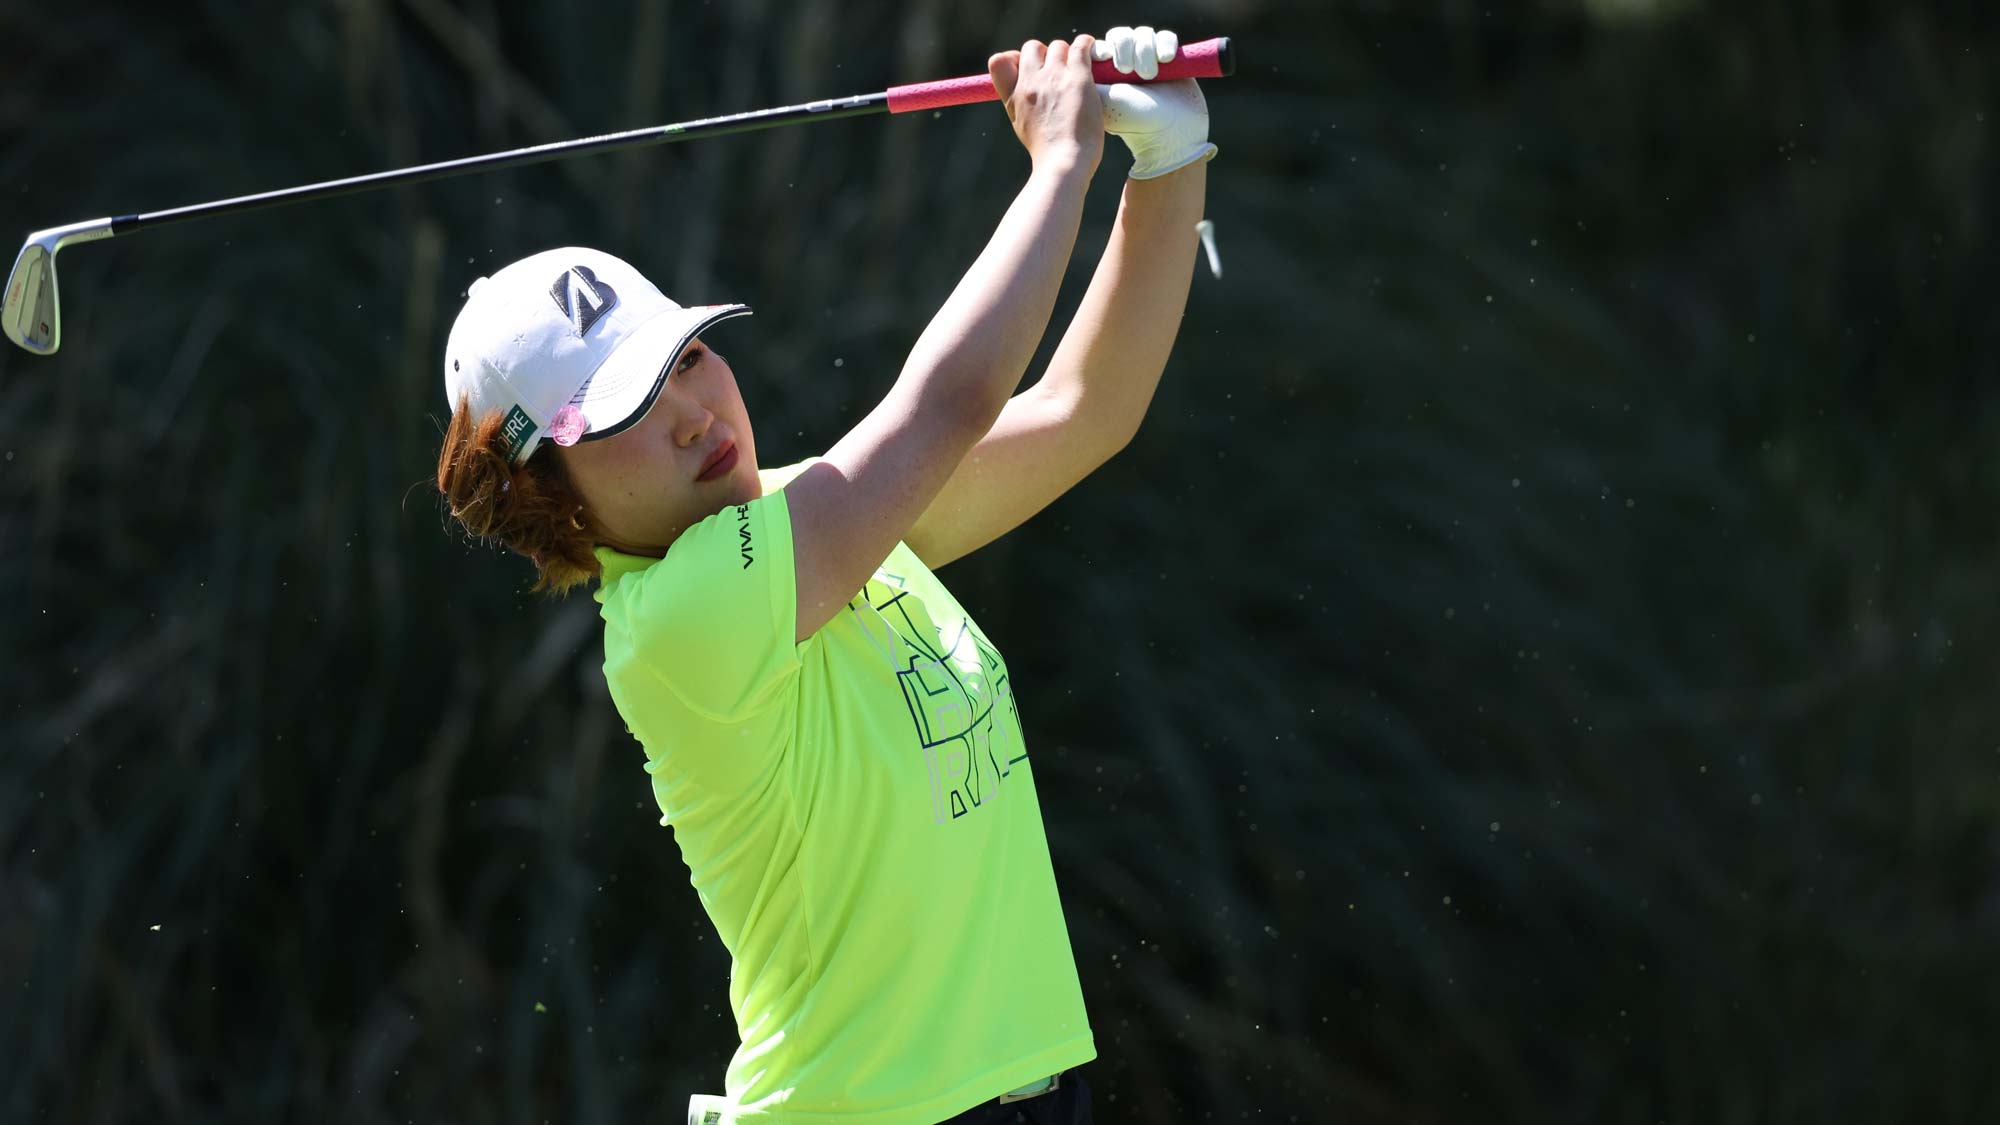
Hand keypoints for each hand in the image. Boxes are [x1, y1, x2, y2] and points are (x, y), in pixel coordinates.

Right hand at [987, 35, 1105, 173]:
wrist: (1064, 163)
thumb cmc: (1047, 151)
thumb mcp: (1021, 125)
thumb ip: (1019, 101)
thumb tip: (1026, 87)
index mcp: (1014, 95)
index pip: (999, 61)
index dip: (1016, 60)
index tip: (1030, 70)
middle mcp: (1030, 82)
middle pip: (1032, 48)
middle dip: (1045, 55)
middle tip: (1059, 72)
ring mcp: (1054, 77)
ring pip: (1058, 46)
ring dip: (1068, 54)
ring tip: (1078, 69)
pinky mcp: (1078, 77)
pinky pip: (1080, 46)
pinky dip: (1086, 45)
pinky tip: (1092, 51)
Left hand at [1092, 26, 1216, 179]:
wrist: (1171, 134)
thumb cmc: (1134, 121)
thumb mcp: (1104, 99)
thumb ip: (1088, 76)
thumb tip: (1081, 55)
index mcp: (1108, 75)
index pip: (1102, 45)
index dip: (1104, 46)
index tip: (1107, 57)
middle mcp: (1128, 66)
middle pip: (1121, 35)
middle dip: (1125, 48)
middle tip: (1128, 71)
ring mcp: (1151, 62)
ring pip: (1143, 34)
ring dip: (1145, 50)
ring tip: (1150, 75)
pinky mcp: (1172, 61)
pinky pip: (1166, 38)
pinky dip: (1165, 44)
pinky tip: (1165, 60)